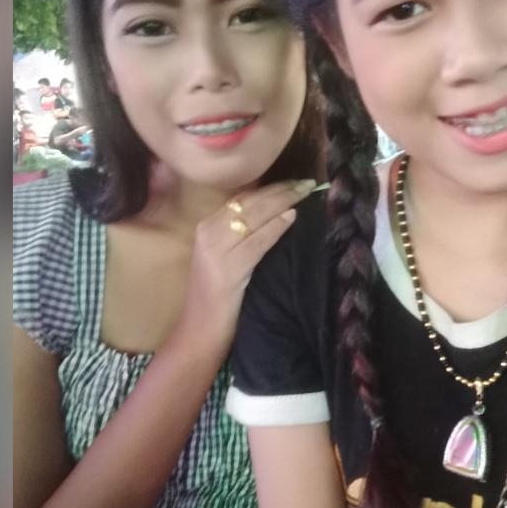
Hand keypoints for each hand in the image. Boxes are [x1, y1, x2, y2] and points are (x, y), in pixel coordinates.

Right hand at [177, 179, 316, 359]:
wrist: (200, 327)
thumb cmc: (218, 294)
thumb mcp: (227, 255)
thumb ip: (242, 233)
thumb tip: (278, 210)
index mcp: (206, 226)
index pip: (241, 197)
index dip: (269, 186)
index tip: (293, 180)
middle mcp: (208, 232)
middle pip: (249, 202)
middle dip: (280, 190)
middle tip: (306, 182)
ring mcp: (215, 249)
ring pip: (254, 216)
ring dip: (282, 202)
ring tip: (303, 192)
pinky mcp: (228, 268)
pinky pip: (257, 241)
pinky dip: (276, 227)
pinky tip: (291, 217)